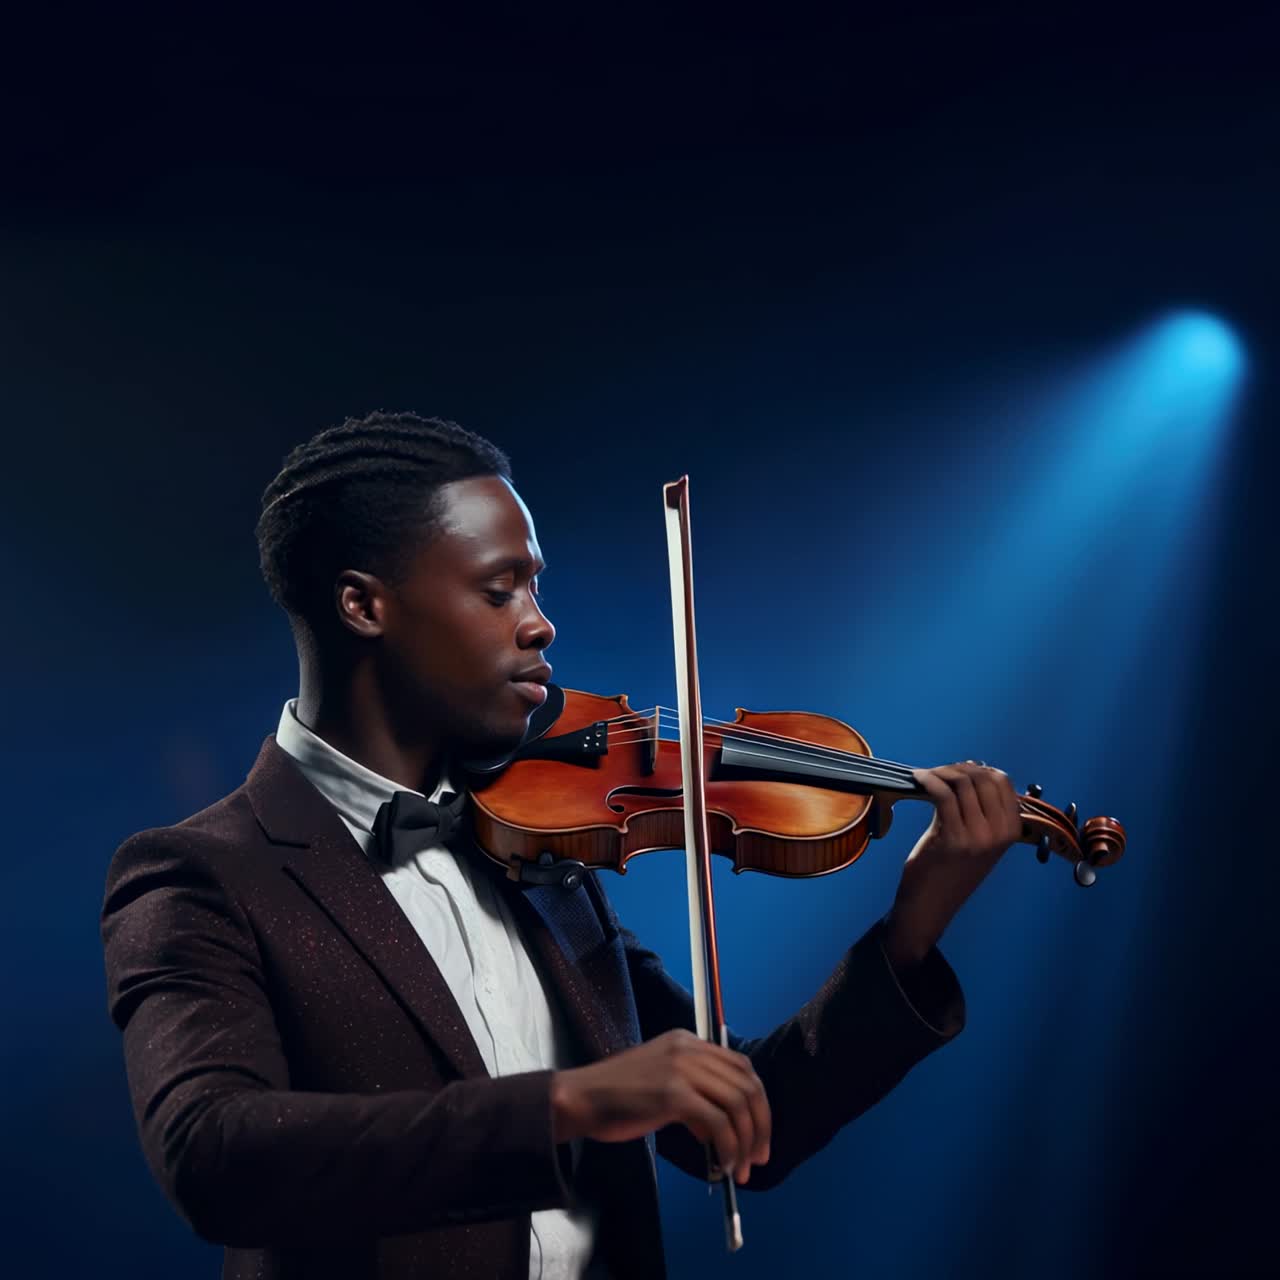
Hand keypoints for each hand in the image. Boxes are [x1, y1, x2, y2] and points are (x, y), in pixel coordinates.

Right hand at [550, 1029, 770, 1184]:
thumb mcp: (662, 1083)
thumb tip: (724, 1128)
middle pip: (746, 1084)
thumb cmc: (617, 1097)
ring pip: (737, 1103)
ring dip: (745, 1141)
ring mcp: (680, 1068)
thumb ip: (694, 1095)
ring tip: (740, 1167)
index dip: (758, 1103)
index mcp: (688, 1042)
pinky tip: (722, 1164)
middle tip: (757, 1157)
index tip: (759, 1135)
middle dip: (760, 1126)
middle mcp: (689, 1049)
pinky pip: (717, 1122)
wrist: (581, 1097)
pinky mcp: (672, 1092)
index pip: (742, 1066)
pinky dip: (727, 1147)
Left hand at [884, 761, 1022, 966]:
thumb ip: (977, 806)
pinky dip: (929, 781)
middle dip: (957, 768)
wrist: (931, 904)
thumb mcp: (975, 836)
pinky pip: (942, 794)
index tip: (956, 770)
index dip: (976, 768)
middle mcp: (1000, 832)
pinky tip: (918, 779)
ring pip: (962, 783)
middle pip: (982, 778)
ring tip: (925, 777)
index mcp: (1011, 830)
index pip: (1002, 781)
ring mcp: (979, 836)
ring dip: (940, 773)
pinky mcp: (954, 838)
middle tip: (937, 773)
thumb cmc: (948, 869)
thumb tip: (971, 766)